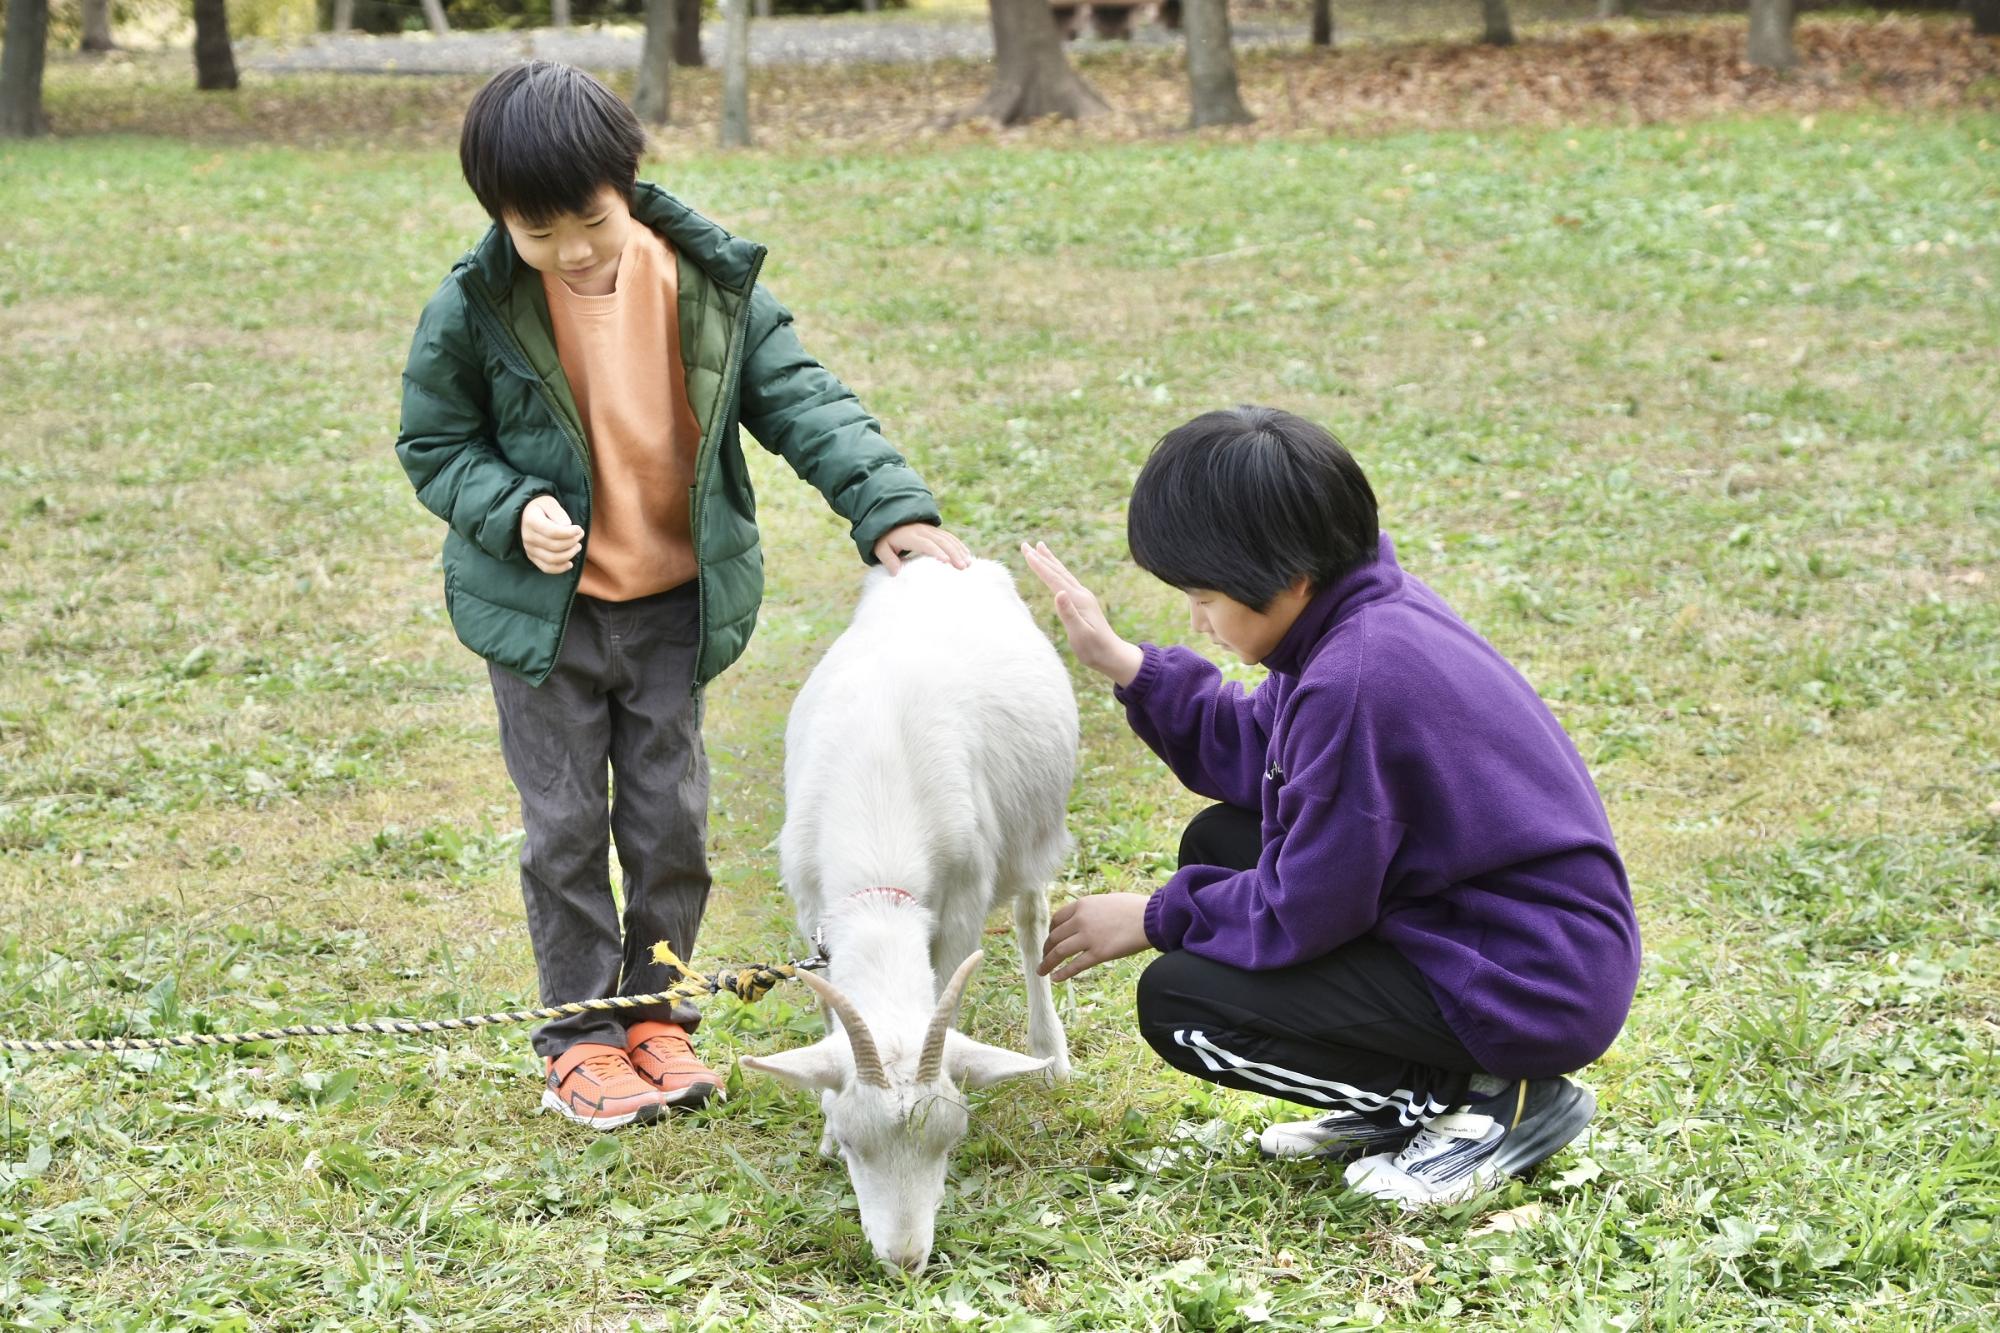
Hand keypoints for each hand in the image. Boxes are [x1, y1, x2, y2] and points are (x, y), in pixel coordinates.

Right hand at [521, 495, 583, 574]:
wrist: (525, 515)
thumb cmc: (541, 507)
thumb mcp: (549, 502)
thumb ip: (558, 512)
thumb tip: (567, 526)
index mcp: (531, 521)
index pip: (553, 532)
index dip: (569, 533)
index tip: (579, 529)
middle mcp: (528, 537)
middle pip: (555, 546)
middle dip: (572, 542)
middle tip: (580, 535)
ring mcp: (529, 549)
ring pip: (552, 559)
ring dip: (569, 554)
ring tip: (577, 546)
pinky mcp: (532, 557)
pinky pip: (546, 568)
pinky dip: (560, 568)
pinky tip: (570, 564)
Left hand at [874, 523, 971, 572]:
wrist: (890, 521)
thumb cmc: (886, 539)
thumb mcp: (881, 549)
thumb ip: (888, 560)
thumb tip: (896, 573)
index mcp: (910, 536)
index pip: (925, 544)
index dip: (936, 552)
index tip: (946, 562)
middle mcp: (923, 531)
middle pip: (941, 541)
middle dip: (953, 554)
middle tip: (962, 567)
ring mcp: (930, 529)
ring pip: (948, 538)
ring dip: (959, 550)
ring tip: (968, 564)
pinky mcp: (935, 531)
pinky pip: (950, 537)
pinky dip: (959, 546)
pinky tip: (967, 555)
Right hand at [1020, 541, 1143, 686]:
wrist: (1112, 655)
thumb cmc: (1094, 649)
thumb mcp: (1080, 634)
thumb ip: (1069, 614)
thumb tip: (1058, 593)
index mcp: (1078, 600)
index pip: (1054, 579)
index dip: (1039, 566)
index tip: (1027, 553)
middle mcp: (1081, 594)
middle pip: (1057, 571)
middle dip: (1041, 557)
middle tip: (1025, 544)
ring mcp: (1083, 597)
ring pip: (1063, 573)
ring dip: (1050, 560)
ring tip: (1040, 547)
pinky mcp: (1083, 602)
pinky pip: (1066, 581)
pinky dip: (1057, 571)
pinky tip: (1055, 571)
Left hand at [1039, 893, 1152, 983]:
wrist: (1151, 918)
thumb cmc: (1134, 908)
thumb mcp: (1107, 901)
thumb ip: (1092, 910)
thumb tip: (1085, 919)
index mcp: (1083, 905)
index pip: (1057, 919)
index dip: (1051, 931)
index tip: (1050, 939)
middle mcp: (1081, 920)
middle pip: (1055, 936)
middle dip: (1047, 948)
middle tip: (1044, 957)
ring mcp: (1088, 937)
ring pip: (1059, 952)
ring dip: (1047, 962)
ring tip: (1041, 971)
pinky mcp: (1098, 954)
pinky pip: (1075, 966)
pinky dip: (1062, 973)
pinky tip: (1055, 978)